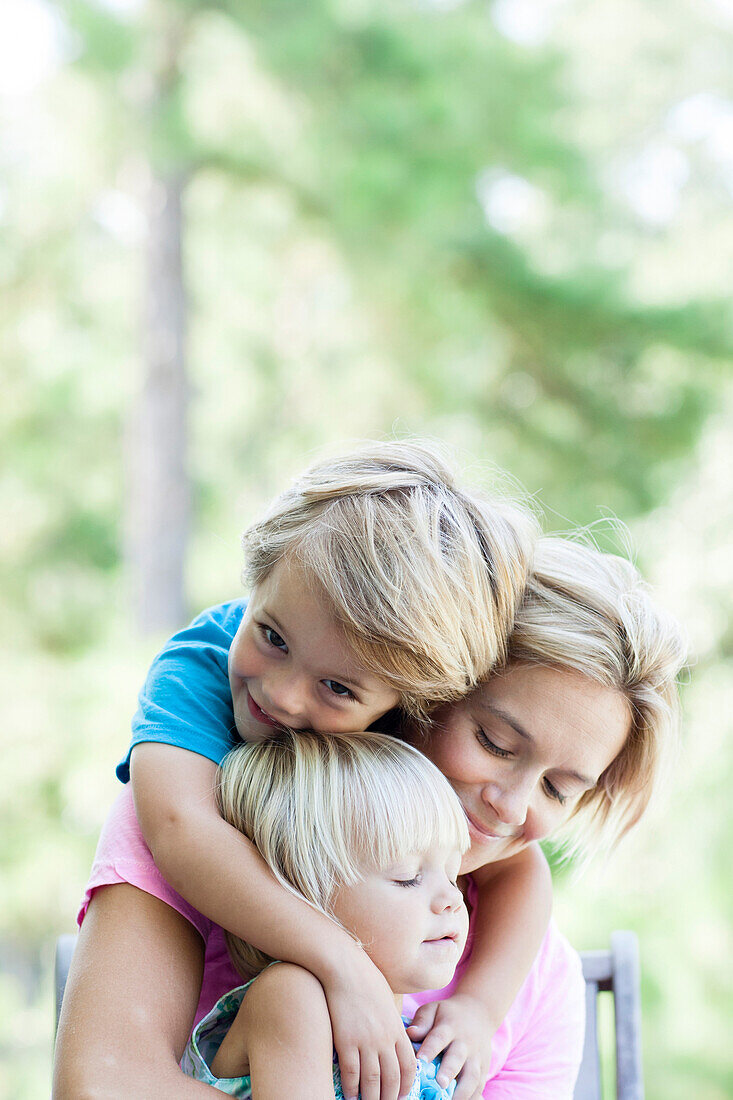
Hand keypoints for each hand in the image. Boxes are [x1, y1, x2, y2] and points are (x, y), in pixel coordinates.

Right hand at [322, 948, 415, 1099]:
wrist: (346, 968)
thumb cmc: (367, 981)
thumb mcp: (388, 1002)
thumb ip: (392, 1024)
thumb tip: (394, 1040)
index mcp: (397, 1029)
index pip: (409, 1066)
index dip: (407, 1085)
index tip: (402, 1095)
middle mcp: (384, 1039)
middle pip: (392, 1078)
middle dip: (390, 1097)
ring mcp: (365, 1041)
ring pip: (372, 1081)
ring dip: (371, 1098)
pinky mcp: (346, 1041)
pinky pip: (351, 1072)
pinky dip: (352, 1088)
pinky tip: (350, 1095)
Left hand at [406, 994, 496, 1099]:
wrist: (479, 1013)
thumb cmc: (448, 1014)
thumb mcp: (434, 1009)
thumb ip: (422, 1021)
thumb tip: (410, 1033)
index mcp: (449, 1026)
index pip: (439, 1037)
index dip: (430, 1048)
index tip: (420, 1059)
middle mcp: (465, 1042)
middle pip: (457, 1058)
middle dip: (449, 1071)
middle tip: (439, 1083)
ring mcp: (476, 1057)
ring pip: (472, 1075)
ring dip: (463, 1090)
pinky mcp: (484, 1069)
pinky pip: (480, 1085)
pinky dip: (473, 1097)